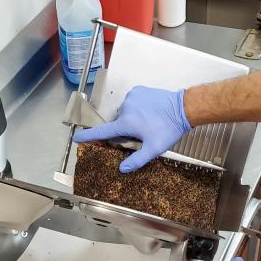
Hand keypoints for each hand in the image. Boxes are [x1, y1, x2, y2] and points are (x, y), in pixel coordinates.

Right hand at [72, 86, 191, 172]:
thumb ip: (137, 160)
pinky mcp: (139, 90)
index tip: (77, 137)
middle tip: (141, 133)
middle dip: (125, 129)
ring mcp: (132, 97)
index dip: (88, 136)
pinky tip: (149, 112)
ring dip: (132, 118)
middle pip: (118, 123)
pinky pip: (132, 101)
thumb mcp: (153, 148)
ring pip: (125, 112)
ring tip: (148, 121)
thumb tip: (122, 169)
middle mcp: (125, 108)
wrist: (183, 107)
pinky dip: (137, 107)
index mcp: (126, 123)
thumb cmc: (168, 128)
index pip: (102, 131)